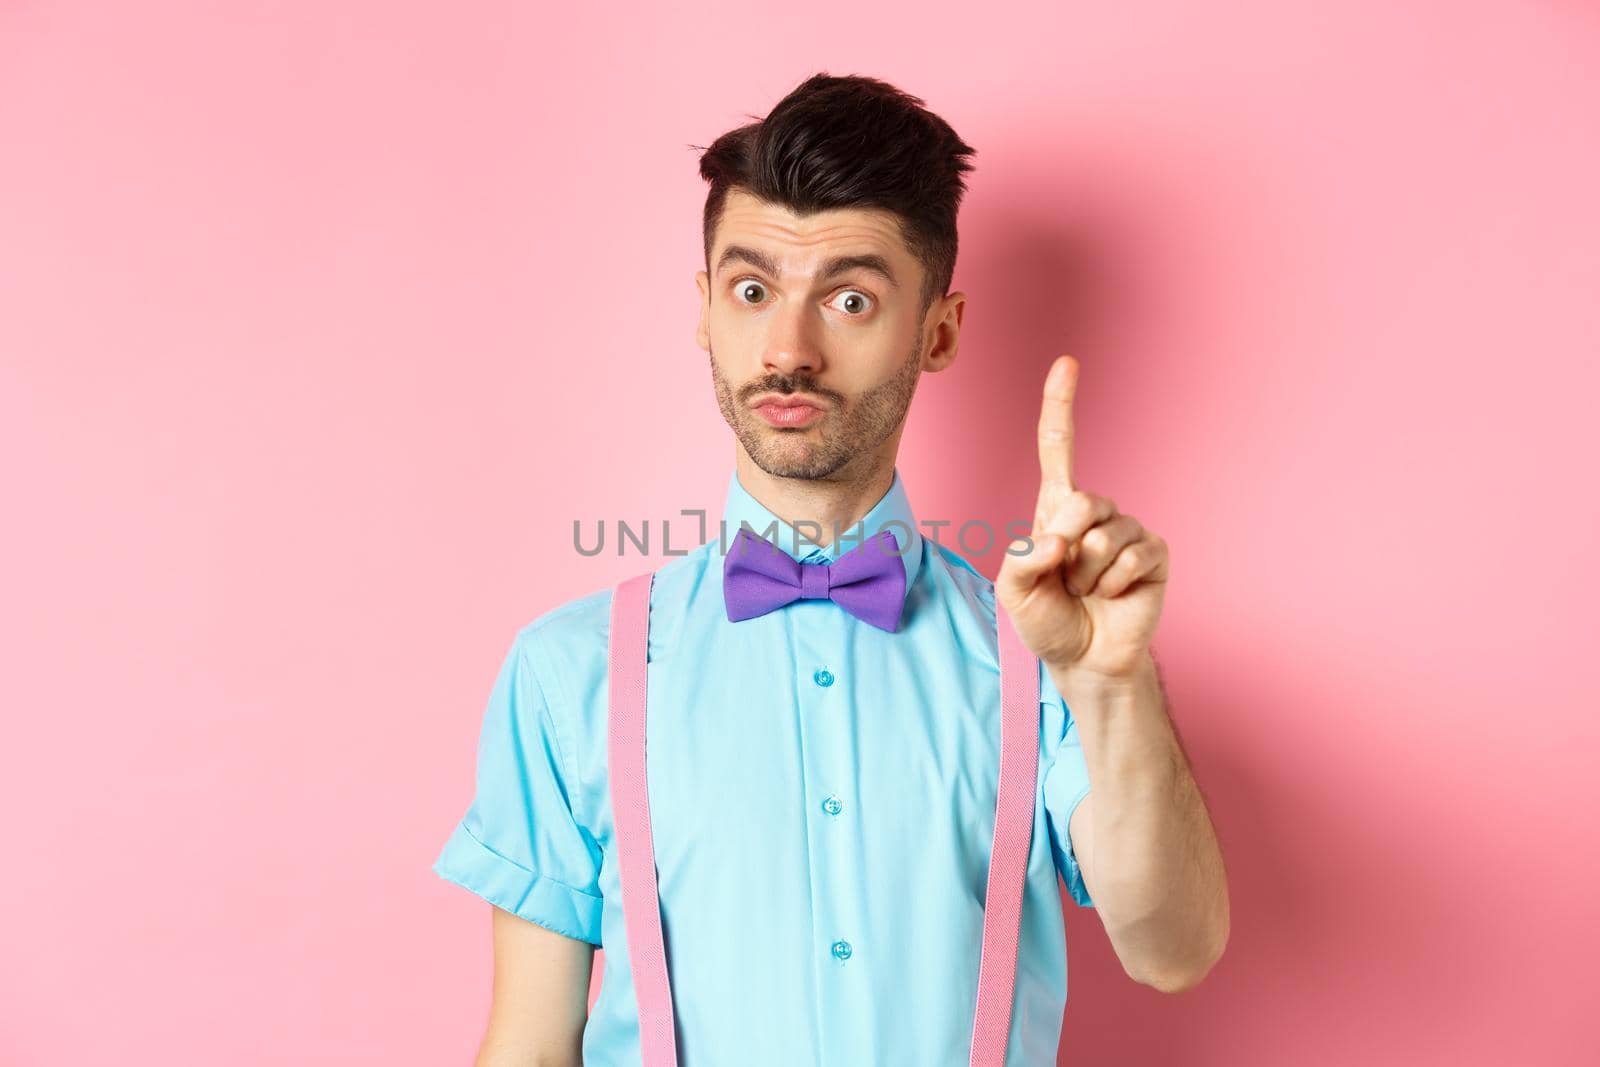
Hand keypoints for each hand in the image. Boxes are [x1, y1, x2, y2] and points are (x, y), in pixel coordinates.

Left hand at [996, 356, 1168, 680]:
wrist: (1084, 660)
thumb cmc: (1047, 620)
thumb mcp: (1014, 592)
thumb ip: (1021, 562)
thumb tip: (1058, 540)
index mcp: (1056, 509)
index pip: (1059, 448)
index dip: (1061, 406)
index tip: (1067, 363)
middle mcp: (1094, 512)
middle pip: (1083, 501)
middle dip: (1068, 546)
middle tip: (1066, 579)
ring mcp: (1128, 530)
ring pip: (1105, 537)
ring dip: (1088, 575)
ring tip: (1088, 591)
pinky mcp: (1154, 555)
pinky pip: (1134, 557)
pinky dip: (1115, 584)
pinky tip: (1114, 595)